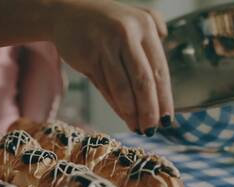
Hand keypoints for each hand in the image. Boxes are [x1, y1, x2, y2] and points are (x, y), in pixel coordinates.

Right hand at [50, 0, 172, 134]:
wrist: (65, 11)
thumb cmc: (102, 20)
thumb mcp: (133, 17)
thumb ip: (154, 35)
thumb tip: (162, 64)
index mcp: (144, 25)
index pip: (160, 69)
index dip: (165, 97)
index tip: (168, 118)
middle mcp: (126, 33)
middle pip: (143, 81)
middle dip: (150, 110)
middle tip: (153, 128)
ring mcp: (105, 45)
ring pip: (123, 88)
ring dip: (132, 112)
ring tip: (138, 127)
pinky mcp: (88, 56)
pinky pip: (105, 87)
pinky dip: (116, 105)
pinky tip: (123, 116)